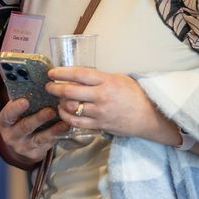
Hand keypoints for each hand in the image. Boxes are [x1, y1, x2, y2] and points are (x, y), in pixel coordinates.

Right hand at [0, 96, 68, 167]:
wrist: (19, 148)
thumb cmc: (18, 122)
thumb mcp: (14, 114)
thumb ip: (22, 101)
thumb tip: (37, 82)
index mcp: (5, 122)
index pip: (8, 115)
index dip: (16, 108)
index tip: (25, 101)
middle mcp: (12, 135)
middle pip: (25, 127)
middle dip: (38, 118)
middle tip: (50, 110)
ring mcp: (25, 146)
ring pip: (39, 138)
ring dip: (52, 129)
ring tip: (63, 120)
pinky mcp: (37, 153)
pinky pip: (49, 143)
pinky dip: (58, 134)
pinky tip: (66, 126)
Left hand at [48, 66, 167, 139]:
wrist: (149, 117)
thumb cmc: (134, 94)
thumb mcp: (119, 78)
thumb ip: (99, 77)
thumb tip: (79, 74)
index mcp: (106, 81)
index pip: (79, 74)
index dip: (62, 73)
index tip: (52, 72)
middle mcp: (101, 96)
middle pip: (70, 91)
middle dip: (54, 88)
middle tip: (49, 85)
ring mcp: (99, 112)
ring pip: (71, 107)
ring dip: (60, 102)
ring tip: (57, 98)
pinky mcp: (99, 125)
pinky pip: (76, 122)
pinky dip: (65, 116)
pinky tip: (63, 111)